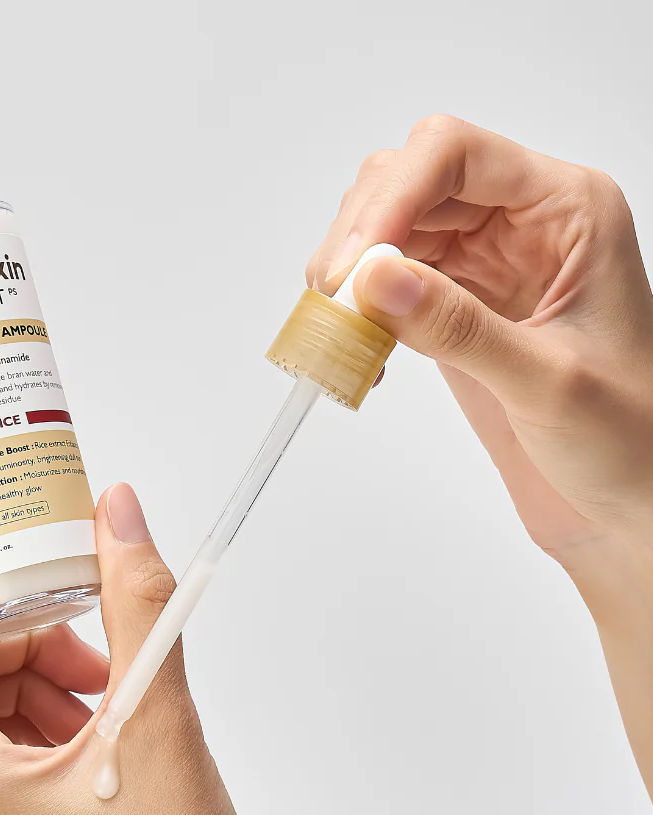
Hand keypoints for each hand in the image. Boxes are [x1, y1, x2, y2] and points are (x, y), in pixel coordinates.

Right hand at [308, 116, 652, 797]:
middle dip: (349, 232)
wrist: (635, 531)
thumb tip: (370, 276)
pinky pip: (378, 287)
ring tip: (327, 337)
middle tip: (324, 307)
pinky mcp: (454, 321)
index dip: (385, 196)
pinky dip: (346, 313)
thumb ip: (457, 325)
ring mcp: (482, 275)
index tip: (344, 269)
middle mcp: (524, 232)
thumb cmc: (634, 463)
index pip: (451, 153)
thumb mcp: (553, 390)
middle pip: (404, 180)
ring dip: (338, 273)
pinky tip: (343, 352)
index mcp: (570, 215)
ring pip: (380, 229)